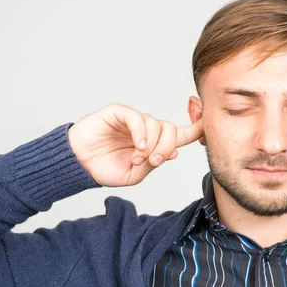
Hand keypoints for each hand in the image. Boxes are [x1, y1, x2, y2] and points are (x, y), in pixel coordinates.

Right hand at [67, 103, 203, 186]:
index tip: (208, 127)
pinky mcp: (119, 112)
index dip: (195, 130)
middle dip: (166, 147)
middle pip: (171, 130)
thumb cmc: (104, 169)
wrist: (78, 165)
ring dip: (151, 145)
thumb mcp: (135, 174)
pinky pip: (138, 118)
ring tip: (137, 158)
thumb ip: (154, 163)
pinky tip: (138, 146)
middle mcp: (146, 130)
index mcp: (153, 144)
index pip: (179, 135)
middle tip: (154, 161)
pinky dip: (142, 133)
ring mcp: (133, 120)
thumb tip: (174, 152)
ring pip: (157, 124)